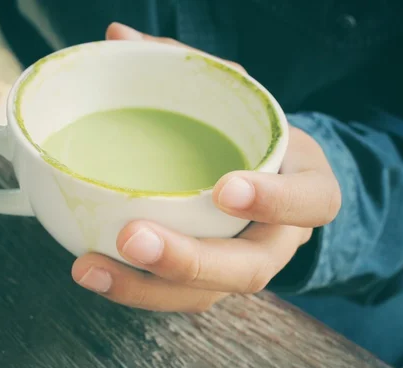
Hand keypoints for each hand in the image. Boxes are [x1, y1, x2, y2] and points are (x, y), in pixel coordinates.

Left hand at [71, 23, 340, 311]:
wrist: (264, 183)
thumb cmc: (250, 139)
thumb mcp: (237, 99)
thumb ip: (189, 70)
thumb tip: (117, 37)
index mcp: (304, 189)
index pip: (312, 201)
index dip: (276, 201)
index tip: (226, 188)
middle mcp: (277, 238)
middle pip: (249, 268)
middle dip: (191, 260)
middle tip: (134, 239)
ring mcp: (240, 266)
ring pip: (205, 294)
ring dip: (146, 287)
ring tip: (90, 268)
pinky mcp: (207, 282)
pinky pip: (175, 295)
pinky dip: (133, 286)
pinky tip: (93, 270)